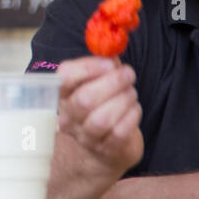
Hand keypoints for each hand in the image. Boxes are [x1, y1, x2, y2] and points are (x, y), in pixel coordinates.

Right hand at [56, 55, 143, 180]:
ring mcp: (87, 137)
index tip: (110, 63)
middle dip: (113, 83)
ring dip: (123, 100)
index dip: (87, 67)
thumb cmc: (101, 109)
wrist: (102, 151)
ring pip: (102, 118)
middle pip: (85, 100)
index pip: (63, 78)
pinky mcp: (107, 149)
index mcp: (64, 96)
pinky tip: (134, 109)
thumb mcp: (97, 84)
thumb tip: (113, 47)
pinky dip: (132, 115)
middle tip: (128, 75)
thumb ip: (104, 65)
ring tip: (131, 93)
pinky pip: (120, 132)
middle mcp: (70, 118)